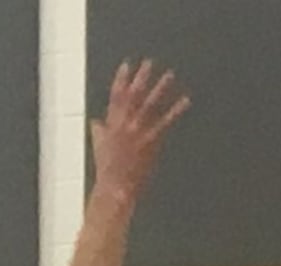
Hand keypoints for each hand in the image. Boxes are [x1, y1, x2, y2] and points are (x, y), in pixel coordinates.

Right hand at [91, 61, 189, 201]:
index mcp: (111, 123)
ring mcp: (138, 131)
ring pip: (149, 104)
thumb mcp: (98, 147)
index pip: (116, 95)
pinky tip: (185, 101)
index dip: (121, 78)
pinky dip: (175, 110)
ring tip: (169, 75)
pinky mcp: (151, 141)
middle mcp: (124, 123)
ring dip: (160, 88)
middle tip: (150, 63)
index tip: (127, 65)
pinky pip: (165, 122)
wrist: (115, 187)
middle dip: (141, 77)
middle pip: (133, 94)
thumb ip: (98, 132)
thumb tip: (95, 123)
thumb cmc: (107, 171)